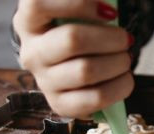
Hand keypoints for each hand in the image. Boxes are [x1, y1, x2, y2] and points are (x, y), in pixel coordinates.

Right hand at [13, 0, 134, 117]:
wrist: (71, 65)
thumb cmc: (78, 32)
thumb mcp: (76, 14)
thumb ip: (88, 8)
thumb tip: (108, 11)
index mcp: (28, 21)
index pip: (38, 4)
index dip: (79, 4)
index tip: (111, 12)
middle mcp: (31, 52)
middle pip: (72, 40)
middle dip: (110, 38)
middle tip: (125, 39)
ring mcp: (43, 82)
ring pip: (85, 71)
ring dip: (118, 63)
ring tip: (126, 58)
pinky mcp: (59, 104)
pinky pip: (94, 99)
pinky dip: (119, 87)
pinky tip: (125, 78)